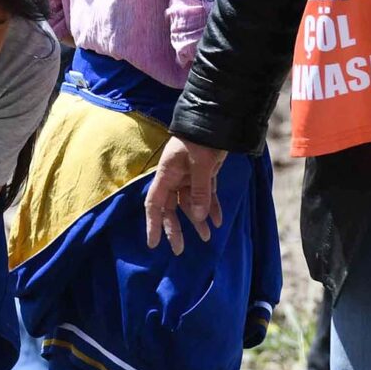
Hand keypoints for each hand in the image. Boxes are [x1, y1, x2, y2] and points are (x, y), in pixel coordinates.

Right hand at [142, 138, 225, 254]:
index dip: (152, 224)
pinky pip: (207, 194)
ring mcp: (190, 176)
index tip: (153, 243)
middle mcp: (176, 177)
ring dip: (198, 220)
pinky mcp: (205, 173)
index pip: (155, 204)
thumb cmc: (202, 139)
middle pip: (172, 208)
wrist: (217, 119)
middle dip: (176, 229)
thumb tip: (199, 217)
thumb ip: (200, 191)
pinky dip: (212, 207)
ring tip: (207, 238)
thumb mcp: (201, 165)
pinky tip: (218, 221)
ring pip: (192, 203)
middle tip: (179, 250)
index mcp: (167, 174)